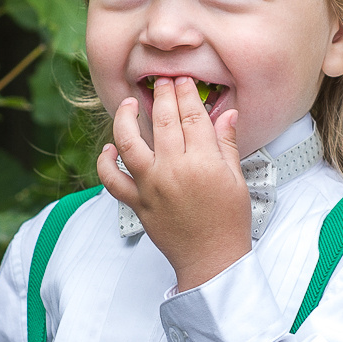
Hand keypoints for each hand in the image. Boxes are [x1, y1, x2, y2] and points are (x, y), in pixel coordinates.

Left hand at [98, 75, 252, 290]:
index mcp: (202, 162)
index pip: (191, 115)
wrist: (212, 261)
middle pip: (162, 121)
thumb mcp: (237, 180)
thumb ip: (227, 144)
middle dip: (162, 95)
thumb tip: (228, 114)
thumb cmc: (228, 222)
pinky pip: (111, 180)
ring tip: (129, 103)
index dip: (186, 93)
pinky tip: (109, 148)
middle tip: (162, 81)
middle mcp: (172, 170)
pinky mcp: (136, 203)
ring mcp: (151, 186)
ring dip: (126, 118)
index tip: (183, 81)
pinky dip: (105, 162)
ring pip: (129, 142)